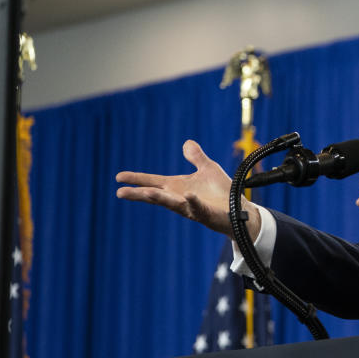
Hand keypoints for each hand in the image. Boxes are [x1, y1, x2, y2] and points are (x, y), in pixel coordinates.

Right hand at [115, 140, 260, 239]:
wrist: (240, 209)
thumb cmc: (222, 192)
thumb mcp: (208, 169)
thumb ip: (196, 157)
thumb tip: (187, 143)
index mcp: (178, 187)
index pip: (153, 182)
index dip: (137, 179)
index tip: (118, 177)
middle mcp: (180, 198)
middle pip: (156, 195)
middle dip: (139, 194)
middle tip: (120, 193)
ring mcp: (192, 208)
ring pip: (172, 203)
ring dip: (160, 198)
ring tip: (146, 193)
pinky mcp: (207, 214)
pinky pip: (198, 208)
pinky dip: (193, 202)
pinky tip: (188, 196)